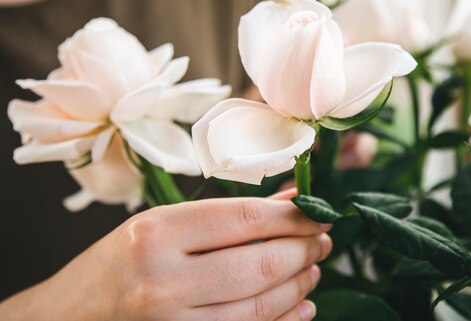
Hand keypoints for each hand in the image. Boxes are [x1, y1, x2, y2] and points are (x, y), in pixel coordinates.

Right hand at [0, 191, 331, 320]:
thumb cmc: (112, 266)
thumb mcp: (159, 226)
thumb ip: (223, 216)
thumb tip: (289, 200)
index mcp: (155, 233)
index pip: (243, 217)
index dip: (291, 216)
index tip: (316, 213)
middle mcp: (163, 280)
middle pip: (258, 263)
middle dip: (303, 250)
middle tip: (322, 240)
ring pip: (259, 305)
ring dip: (298, 285)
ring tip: (313, 268)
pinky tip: (300, 306)